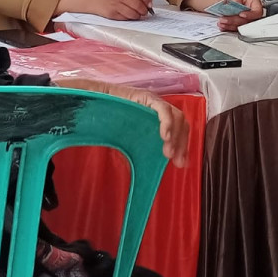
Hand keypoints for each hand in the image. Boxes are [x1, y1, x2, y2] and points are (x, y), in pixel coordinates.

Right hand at [68, 79, 189, 167]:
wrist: (95, 105)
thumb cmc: (109, 122)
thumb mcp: (129, 142)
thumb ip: (140, 153)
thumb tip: (146, 178)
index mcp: (157, 119)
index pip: (179, 130)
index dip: (183, 146)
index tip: (181, 164)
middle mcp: (159, 109)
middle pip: (181, 124)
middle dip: (182, 144)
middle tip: (177, 161)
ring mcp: (154, 102)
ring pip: (176, 116)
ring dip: (175, 136)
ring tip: (168, 152)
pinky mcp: (147, 97)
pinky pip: (163, 109)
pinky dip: (167, 123)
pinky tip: (164, 136)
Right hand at [90, 0, 153, 20]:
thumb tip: (148, 0)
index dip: (147, 0)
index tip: (149, 4)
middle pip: (138, 4)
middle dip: (144, 10)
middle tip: (145, 11)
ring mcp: (115, 4)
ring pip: (133, 13)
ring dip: (138, 16)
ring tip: (138, 14)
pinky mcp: (112, 14)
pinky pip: (126, 18)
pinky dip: (130, 18)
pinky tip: (129, 16)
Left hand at [185, 0, 263, 31]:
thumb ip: (238, 0)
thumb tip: (243, 10)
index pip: (257, 10)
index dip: (251, 15)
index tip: (241, 15)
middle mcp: (245, 7)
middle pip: (249, 20)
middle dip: (237, 21)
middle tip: (227, 18)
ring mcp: (238, 15)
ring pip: (241, 26)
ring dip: (231, 26)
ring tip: (221, 22)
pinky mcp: (231, 21)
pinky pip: (233, 28)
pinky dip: (227, 28)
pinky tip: (222, 25)